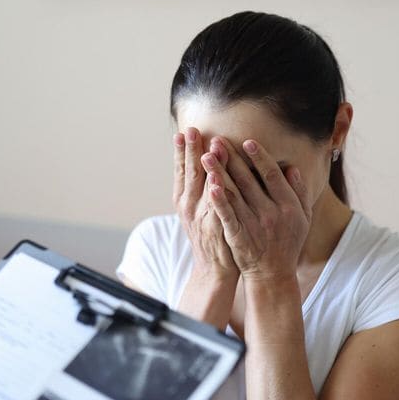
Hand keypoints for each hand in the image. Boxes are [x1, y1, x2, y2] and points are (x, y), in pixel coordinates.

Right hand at [174, 128, 238, 282]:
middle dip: (191, 151)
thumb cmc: (211, 236)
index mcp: (184, 200)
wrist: (214, 269)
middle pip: (190, 173)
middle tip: (192, 130)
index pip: (181, 171)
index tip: (182, 133)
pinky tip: (217, 181)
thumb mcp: (199, 211)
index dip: (181, 152)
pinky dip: (216, 194)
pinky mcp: (214, 227)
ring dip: (205, 166)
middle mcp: (189, 206)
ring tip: (209, 146)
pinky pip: (216, 206)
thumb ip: (201, 188)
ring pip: (203, 187)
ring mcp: (201, 216)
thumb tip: (206, 162)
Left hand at [200, 138, 310, 280]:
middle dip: (232, 159)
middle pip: (248, 181)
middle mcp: (271, 213)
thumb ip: (299, 192)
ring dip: (219, 174)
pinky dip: (219, 201)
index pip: (272, 176)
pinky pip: (227, 216)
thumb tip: (291, 167)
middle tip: (217, 140)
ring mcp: (254, 225)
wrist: (273, 274)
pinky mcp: (238, 237)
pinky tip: (210, 186)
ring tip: (206, 156)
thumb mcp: (302, 218)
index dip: (260, 157)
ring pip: (234, 195)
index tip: (247, 141)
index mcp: (288, 206)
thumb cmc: (287, 242)